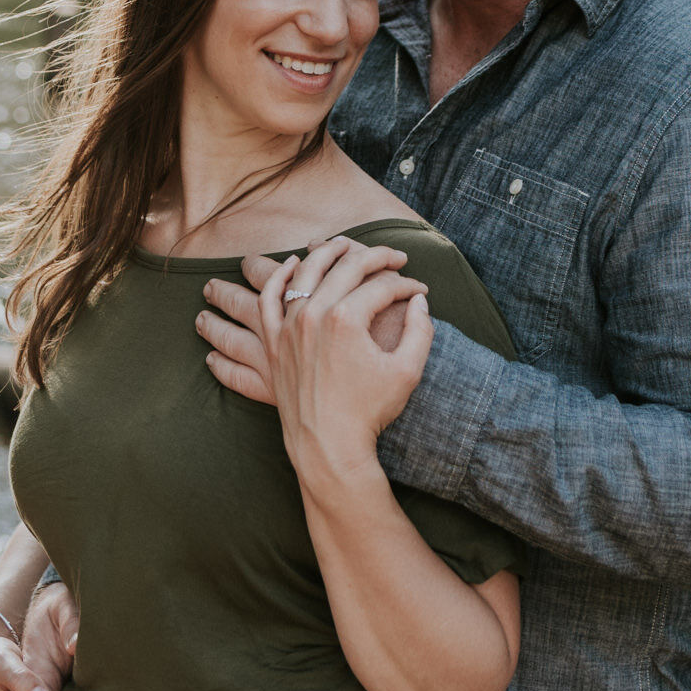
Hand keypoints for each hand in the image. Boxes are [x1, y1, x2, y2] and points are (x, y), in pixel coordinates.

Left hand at [257, 237, 434, 481]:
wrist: (329, 446)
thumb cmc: (370, 412)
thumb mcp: (407, 371)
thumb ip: (421, 330)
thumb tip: (420, 300)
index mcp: (347, 319)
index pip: (381, 285)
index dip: (406, 284)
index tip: (420, 288)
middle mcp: (313, 315)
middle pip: (345, 267)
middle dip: (375, 257)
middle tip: (393, 257)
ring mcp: (288, 327)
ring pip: (302, 272)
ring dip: (324, 252)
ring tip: (343, 244)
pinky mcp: (275, 342)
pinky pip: (269, 300)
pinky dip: (280, 278)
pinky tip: (293, 265)